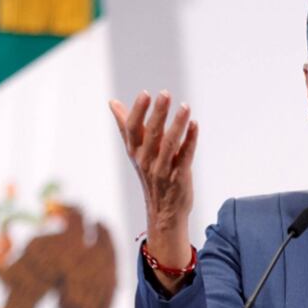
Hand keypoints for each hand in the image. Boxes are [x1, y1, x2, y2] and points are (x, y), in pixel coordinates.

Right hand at [109, 90, 198, 284]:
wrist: (164, 213)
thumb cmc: (151, 176)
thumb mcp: (136, 151)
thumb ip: (127, 126)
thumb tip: (112, 103)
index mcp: (135, 152)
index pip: (132, 129)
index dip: (138, 111)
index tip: (145, 94)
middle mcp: (146, 161)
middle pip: (151, 134)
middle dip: (158, 114)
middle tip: (165, 95)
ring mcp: (163, 170)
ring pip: (170, 145)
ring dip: (178, 125)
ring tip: (185, 107)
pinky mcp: (179, 178)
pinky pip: (185, 157)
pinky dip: (191, 141)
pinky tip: (195, 125)